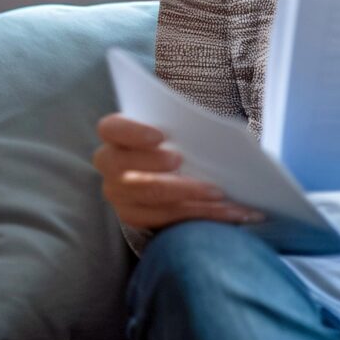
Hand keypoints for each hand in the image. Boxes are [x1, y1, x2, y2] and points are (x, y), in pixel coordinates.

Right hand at [93, 114, 263, 228]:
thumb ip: (179, 121)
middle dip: (154, 164)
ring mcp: (119, 194)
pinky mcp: (136, 217)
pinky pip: (167, 219)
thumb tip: (207, 126)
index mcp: (115, 134)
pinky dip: (201, 214)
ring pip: (149, 196)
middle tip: (180, 161)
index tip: (160, 136)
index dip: (132, 132)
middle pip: (124, 167)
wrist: (167, 167)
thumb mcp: (171, 124)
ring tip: (219, 192)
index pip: (112, 129)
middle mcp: (110, 165)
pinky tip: (229, 211)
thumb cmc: (172, 137)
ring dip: (187, 193)